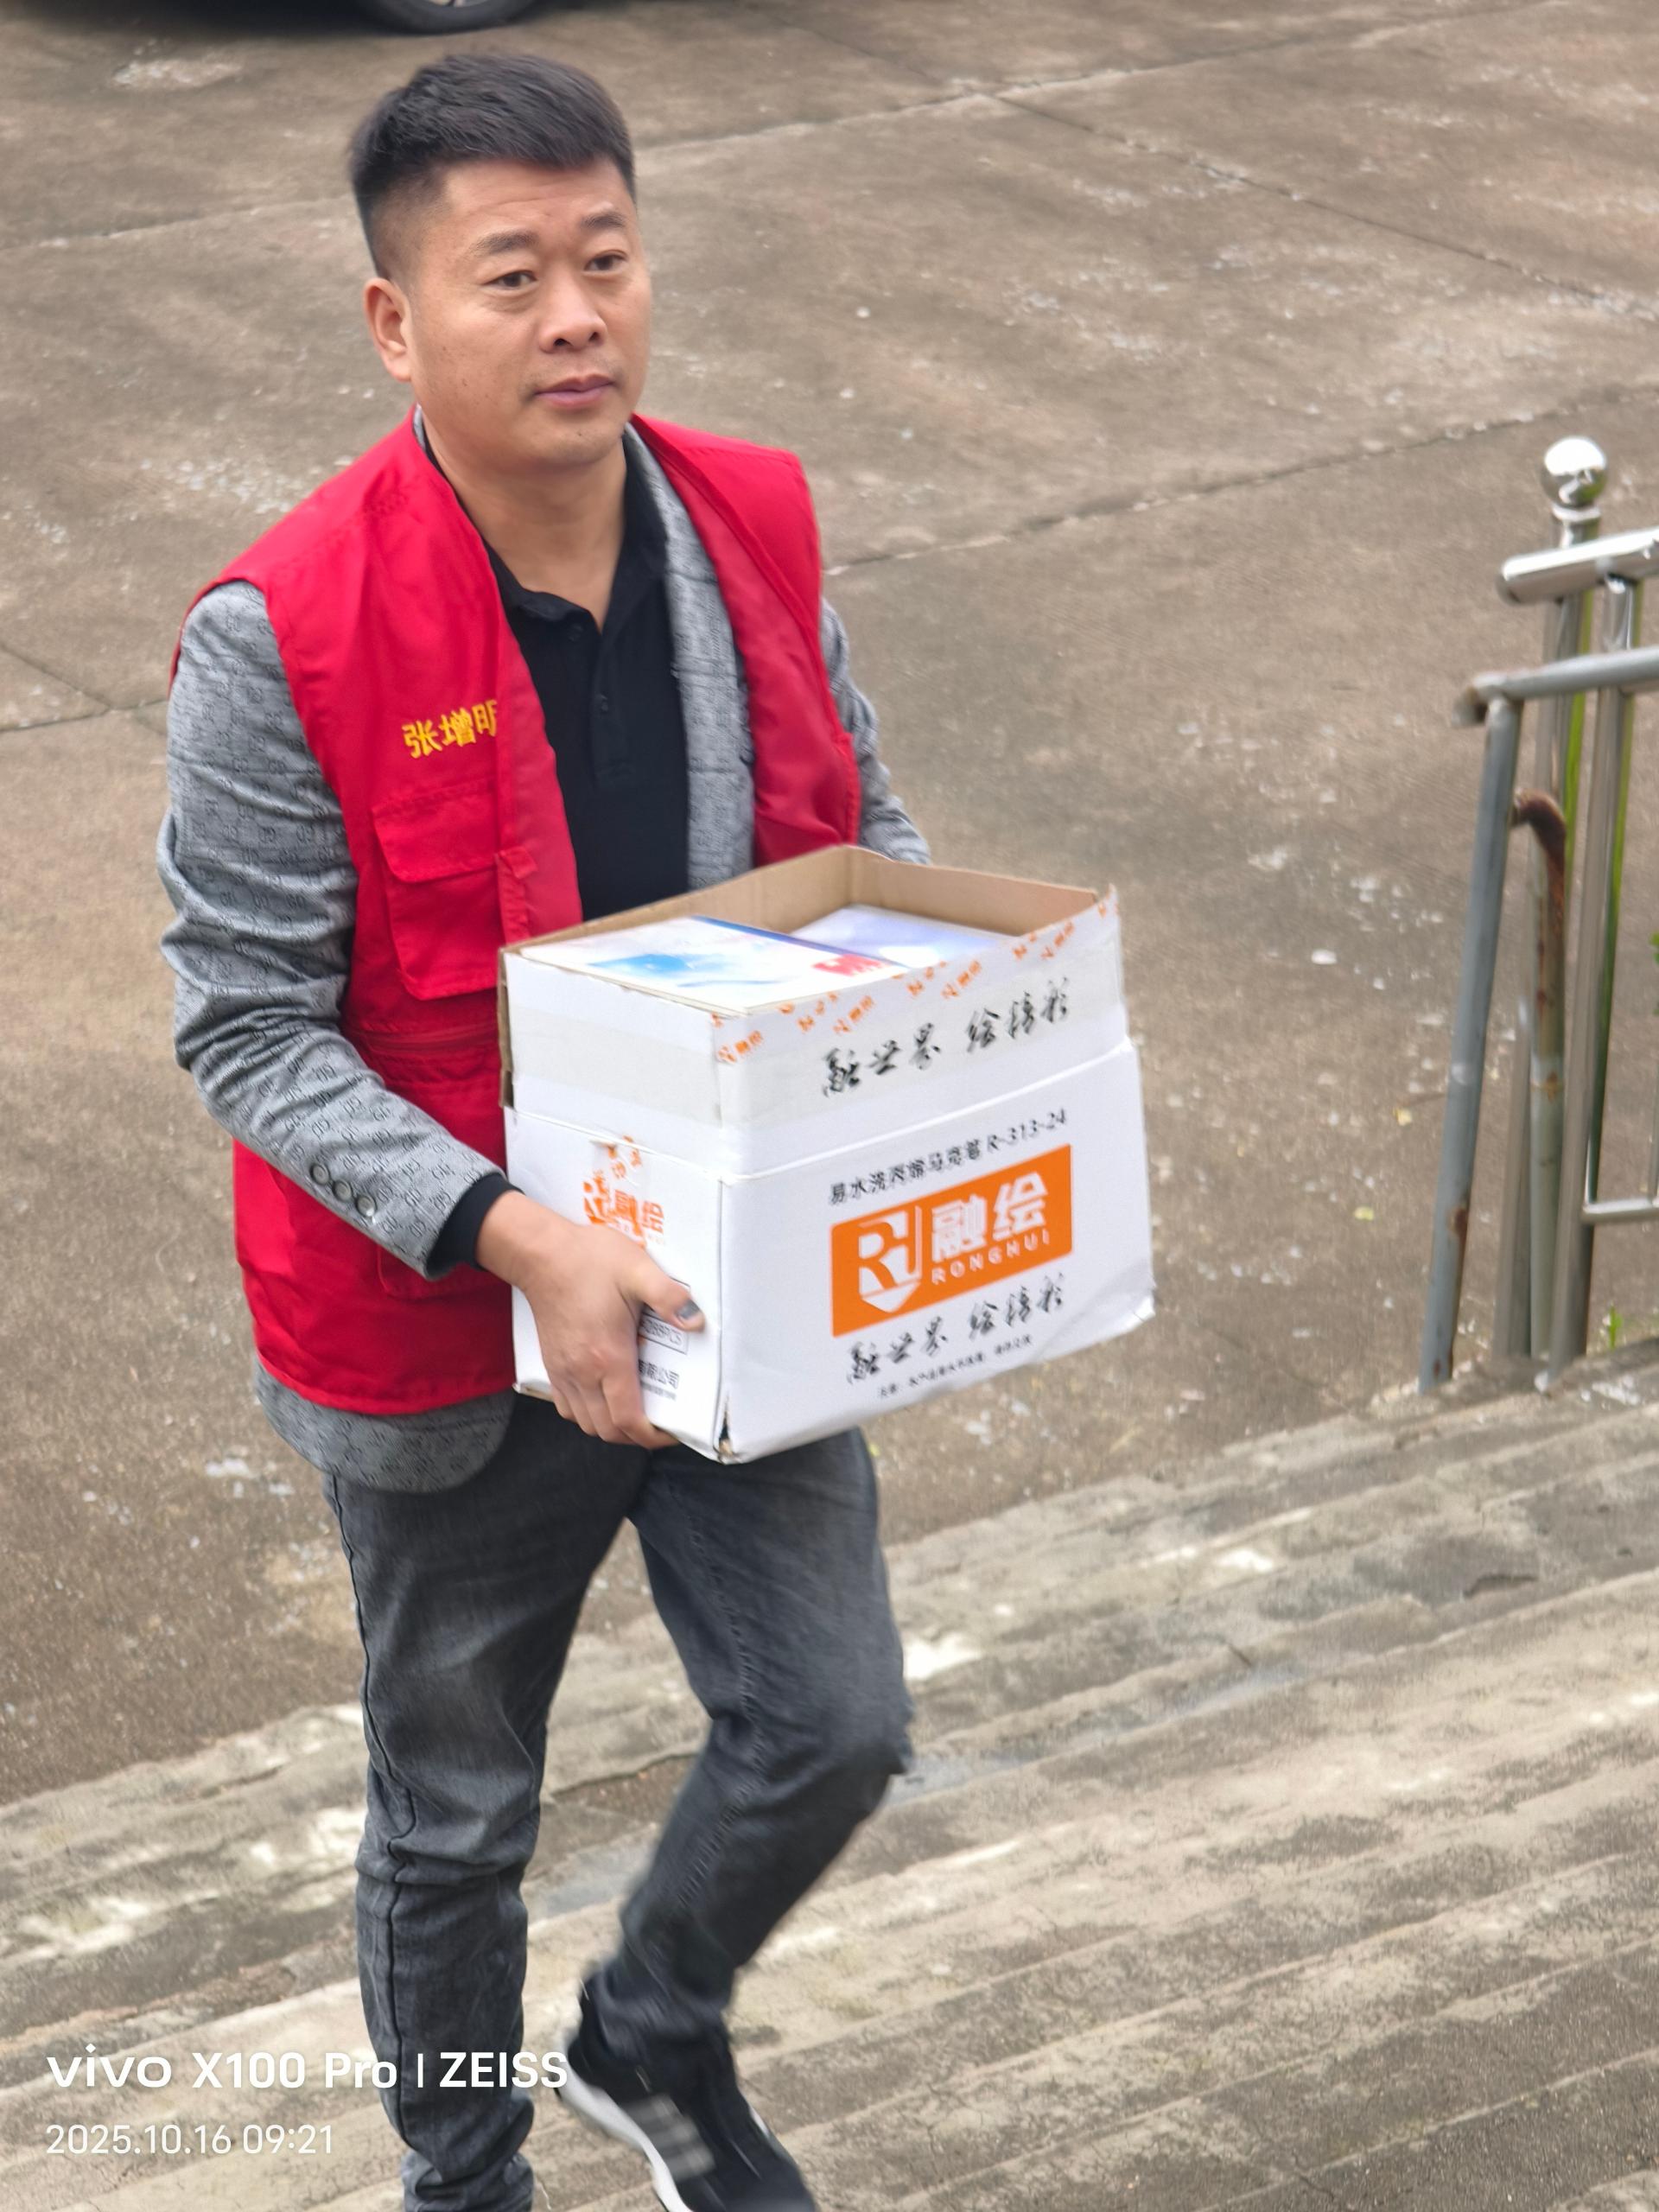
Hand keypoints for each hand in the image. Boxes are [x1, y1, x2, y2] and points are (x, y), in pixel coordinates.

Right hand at [474, 1190, 703, 1447]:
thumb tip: (696, 1322)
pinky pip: (568, 1407)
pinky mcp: (552, 1365)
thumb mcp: (637, 1270)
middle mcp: (582, 1373)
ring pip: (586, 1424)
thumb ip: (669, 1297)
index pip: (628, 1420)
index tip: (670, 1432)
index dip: (652, 1437)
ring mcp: (563, 1372)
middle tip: (660, 1423)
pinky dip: (588, 1414)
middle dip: (636, 1436)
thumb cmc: (588, 1261)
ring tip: (637, 1412)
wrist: (542, 1254)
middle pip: (608, 1431)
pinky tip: (604, 1396)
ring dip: (612, 1427)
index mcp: (607, 1357)